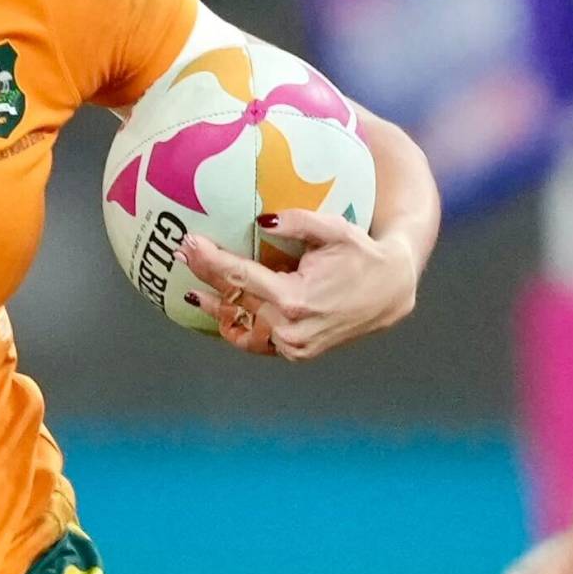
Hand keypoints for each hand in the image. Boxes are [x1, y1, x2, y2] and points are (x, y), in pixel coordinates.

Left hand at [187, 210, 419, 361]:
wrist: (391, 293)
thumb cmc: (362, 255)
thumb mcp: (334, 231)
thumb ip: (297, 223)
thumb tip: (261, 220)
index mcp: (296, 299)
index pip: (240, 277)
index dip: (210, 260)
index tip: (188, 243)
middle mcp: (290, 329)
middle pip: (235, 302)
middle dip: (207, 278)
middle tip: (181, 256)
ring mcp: (293, 346)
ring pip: (242, 329)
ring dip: (217, 311)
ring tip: (195, 293)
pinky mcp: (297, 353)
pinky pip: (259, 342)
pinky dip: (239, 328)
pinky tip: (223, 314)